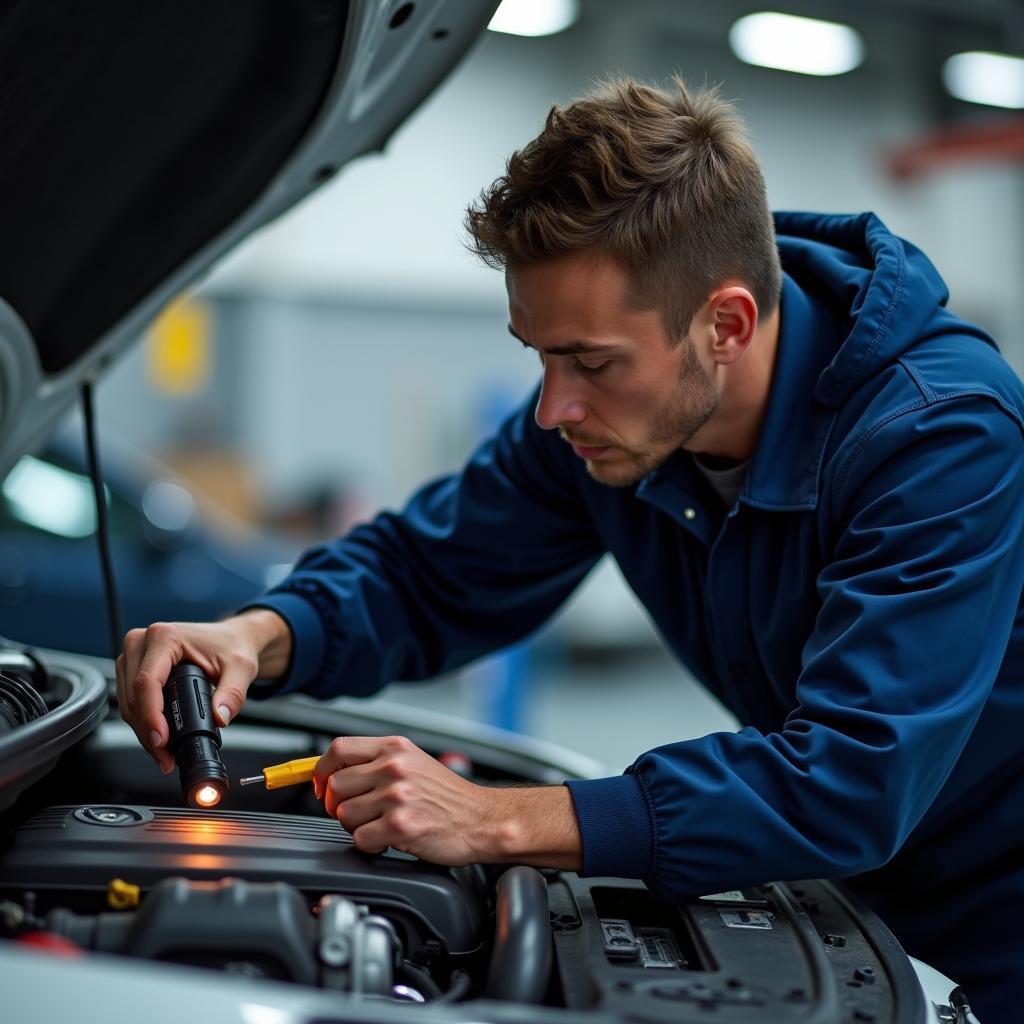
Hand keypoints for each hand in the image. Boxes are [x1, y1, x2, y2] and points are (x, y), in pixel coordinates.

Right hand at [116, 609, 290, 772]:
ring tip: (164, 754)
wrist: (231, 638)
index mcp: (165, 636)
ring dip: (143, 732)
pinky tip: (158, 739)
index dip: (151, 715)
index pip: (147, 681)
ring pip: (127, 702)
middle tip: (166, 758)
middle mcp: (143, 641)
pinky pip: (131, 700)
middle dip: (148, 732)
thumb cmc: (233, 645)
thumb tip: (220, 717)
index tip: (162, 739)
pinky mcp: (134, 668)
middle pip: (133, 696)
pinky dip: (143, 723)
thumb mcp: (241, 667)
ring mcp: (135, 654)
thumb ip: (233, 693)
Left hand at [313, 735, 582, 868]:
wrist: (482, 819)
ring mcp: (397, 796)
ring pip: (344, 815)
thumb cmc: (449, 796)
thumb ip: (377, 762)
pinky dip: (370, 845)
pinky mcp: (400, 826)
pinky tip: (389, 840)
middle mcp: (394, 767)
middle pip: (335, 785)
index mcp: (395, 748)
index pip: (338, 749)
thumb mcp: (414, 762)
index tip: (320, 784)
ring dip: (356, 826)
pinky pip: (360, 839)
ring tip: (380, 825)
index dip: (321, 769)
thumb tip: (333, 773)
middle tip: (359, 813)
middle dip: (339, 804)